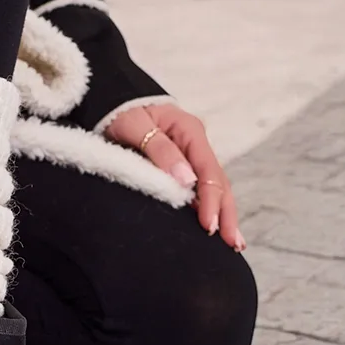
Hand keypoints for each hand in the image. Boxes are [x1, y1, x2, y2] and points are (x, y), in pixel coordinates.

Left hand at [106, 103, 245, 250]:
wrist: (112, 101)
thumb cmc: (121, 113)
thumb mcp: (136, 127)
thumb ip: (161, 151)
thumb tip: (187, 181)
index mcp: (190, 132)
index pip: (208, 172)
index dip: (211, 201)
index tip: (208, 226)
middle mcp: (196, 144)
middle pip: (219, 182)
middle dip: (226, 214)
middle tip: (232, 244)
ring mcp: (192, 156)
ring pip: (215, 188)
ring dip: (224, 214)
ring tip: (232, 244)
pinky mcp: (183, 166)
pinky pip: (201, 189)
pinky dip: (210, 208)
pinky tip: (215, 227)